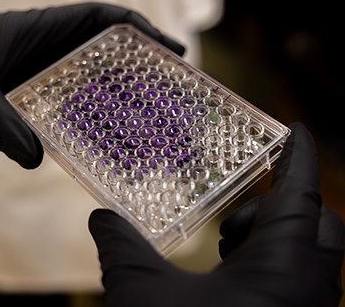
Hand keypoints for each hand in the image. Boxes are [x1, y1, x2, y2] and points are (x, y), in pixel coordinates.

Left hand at [0, 3, 184, 168]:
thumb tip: (35, 157)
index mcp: (45, 29)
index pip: (103, 20)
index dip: (141, 31)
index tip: (171, 49)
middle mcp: (55, 53)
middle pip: (111, 59)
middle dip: (145, 78)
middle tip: (175, 102)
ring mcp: (52, 78)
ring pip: (100, 90)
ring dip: (127, 110)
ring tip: (155, 134)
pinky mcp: (44, 101)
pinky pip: (79, 113)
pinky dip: (99, 129)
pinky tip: (114, 151)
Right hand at [89, 123, 343, 306]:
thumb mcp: (142, 294)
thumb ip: (122, 247)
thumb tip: (100, 218)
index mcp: (283, 272)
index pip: (301, 193)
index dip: (298, 155)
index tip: (294, 128)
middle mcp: (308, 292)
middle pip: (318, 223)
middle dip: (282, 203)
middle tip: (239, 208)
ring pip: (313, 255)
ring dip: (275, 236)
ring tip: (231, 243)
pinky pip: (303, 281)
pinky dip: (274, 263)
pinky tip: (234, 274)